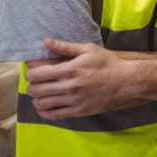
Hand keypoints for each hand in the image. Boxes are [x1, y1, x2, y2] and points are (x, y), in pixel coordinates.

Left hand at [24, 39, 138, 119]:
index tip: (32, 73)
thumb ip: (66, 47)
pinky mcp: (78, 111)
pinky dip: (44, 112)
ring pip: (42, 104)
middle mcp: (69, 86)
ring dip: (36, 100)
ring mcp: (73, 100)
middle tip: (35, 84)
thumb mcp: (89, 50)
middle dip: (32, 86)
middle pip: (37, 90)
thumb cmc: (108, 63)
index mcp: (70, 69)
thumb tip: (46, 42)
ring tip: (40, 95)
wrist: (126, 82)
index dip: (30, 74)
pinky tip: (44, 107)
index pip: (38, 74)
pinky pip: (54, 115)